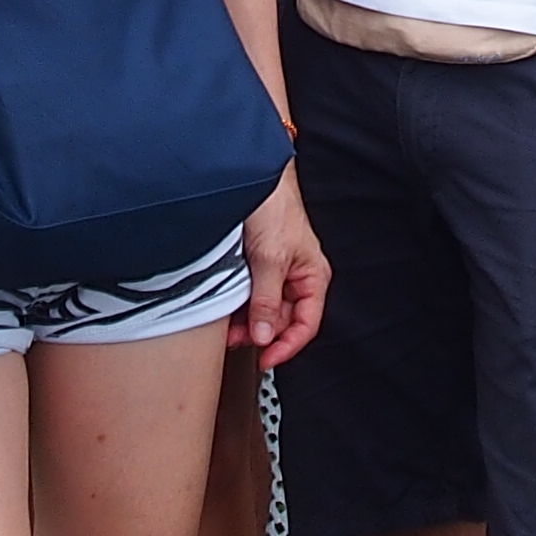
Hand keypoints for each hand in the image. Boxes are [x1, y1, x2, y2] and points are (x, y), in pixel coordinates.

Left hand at [236, 167, 329, 367]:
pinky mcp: (255, 266)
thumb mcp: (270, 259)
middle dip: (259, 333)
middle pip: (280, 321)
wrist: (251, 175)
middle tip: (236, 340)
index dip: (287, 346)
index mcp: (312, 276)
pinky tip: (224, 308)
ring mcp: (275, 273)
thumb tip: (264, 335)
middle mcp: (296, 277)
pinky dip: (237, 305)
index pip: (306, 324)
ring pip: (262, 310)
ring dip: (245, 321)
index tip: (266, 359)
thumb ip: (267, 299)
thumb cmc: (274, 206)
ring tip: (226, 326)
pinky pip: (249, 295)